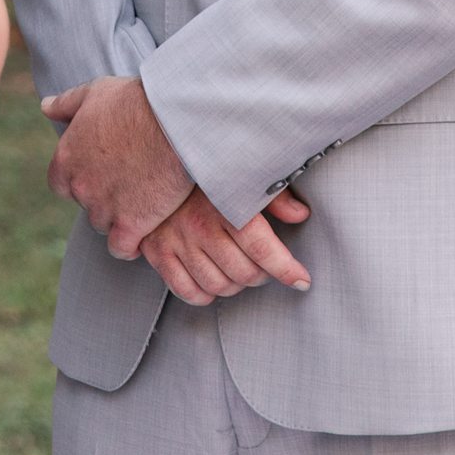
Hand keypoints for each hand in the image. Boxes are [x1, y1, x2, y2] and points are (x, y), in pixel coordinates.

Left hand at [38, 75, 194, 258]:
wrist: (173, 122)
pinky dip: (129, 245)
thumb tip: (44, 107)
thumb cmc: (136, 102)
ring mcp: (103, 209)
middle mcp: (80, 187)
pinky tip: (142, 235)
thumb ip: (66, 103)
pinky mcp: (130, 226)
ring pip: (103, 225)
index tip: (101, 173)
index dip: (80, 180)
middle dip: (102, 197)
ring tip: (141, 203)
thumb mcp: (95, 93)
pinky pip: (122, 248)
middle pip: (85, 205)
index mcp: (66, 158)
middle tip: (128, 183)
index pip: (60, 183)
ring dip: (118, 218)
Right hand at [139, 186, 311, 303]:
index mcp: (223, 203)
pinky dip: (205, 294)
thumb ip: (273, 195)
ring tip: (241, 271)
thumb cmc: (202, 170)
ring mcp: (176, 241)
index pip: (261, 248)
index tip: (301, 280)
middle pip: (243, 273)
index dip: (285, 269)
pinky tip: (214, 280)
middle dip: (263, 276)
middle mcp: (199, 225)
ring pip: (218, 286)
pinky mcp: (157, 252)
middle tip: (267, 267)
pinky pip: (187, 291)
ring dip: (236, 286)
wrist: (153, 160)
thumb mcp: (241, 173)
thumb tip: (300, 214)